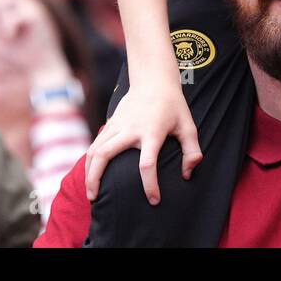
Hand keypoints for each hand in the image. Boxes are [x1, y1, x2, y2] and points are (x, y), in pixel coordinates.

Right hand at [83, 78, 201, 205]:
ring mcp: (117, 125)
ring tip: (90, 192)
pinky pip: (95, 143)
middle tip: (96, 200)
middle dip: (96, 179)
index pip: (147, 164)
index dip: (150, 185)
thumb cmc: (173, 106)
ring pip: (94, 150)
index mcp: (152, 132)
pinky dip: (90, 160)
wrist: (153, 80)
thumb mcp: (188, 126)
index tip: (154, 200)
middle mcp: (130, 129)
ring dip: (88, 172)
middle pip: (105, 155)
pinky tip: (91, 174)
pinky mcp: (110, 123)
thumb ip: (192, 152)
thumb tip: (187, 174)